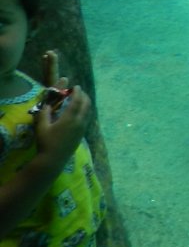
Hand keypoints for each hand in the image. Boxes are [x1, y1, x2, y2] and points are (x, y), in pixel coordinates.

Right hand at [33, 50, 90, 164]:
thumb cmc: (46, 143)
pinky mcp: (82, 134)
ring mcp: (82, 129)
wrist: (53, 160)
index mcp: (70, 119)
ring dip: (86, 103)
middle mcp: (79, 122)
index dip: (77, 93)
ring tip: (81, 99)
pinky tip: (81, 112)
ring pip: (88, 112)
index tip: (76, 87)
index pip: (77, 102)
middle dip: (84, 96)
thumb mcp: (41, 127)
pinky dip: (86, 111)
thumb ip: (44, 114)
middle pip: (86, 105)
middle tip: (79, 91)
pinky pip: (87, 118)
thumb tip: (46, 104)